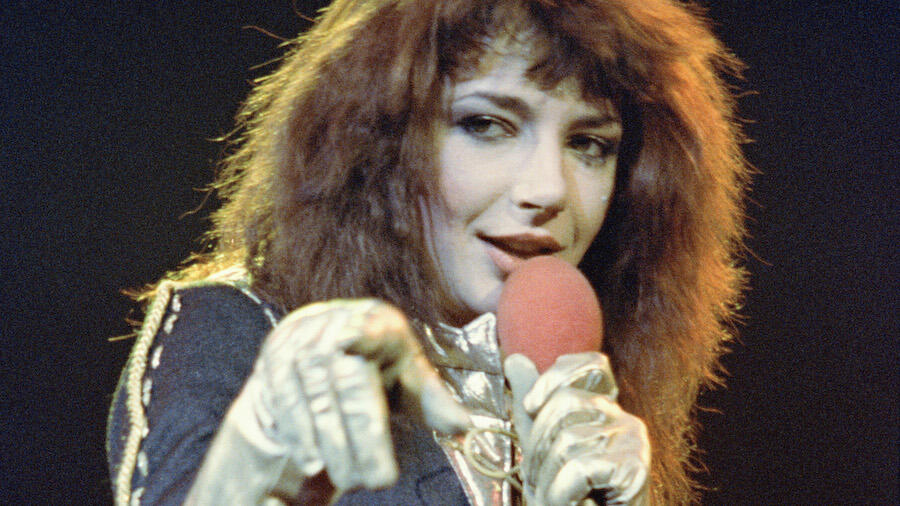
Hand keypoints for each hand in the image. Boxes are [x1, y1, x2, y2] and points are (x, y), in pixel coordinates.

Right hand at [188, 299, 469, 502]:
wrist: (319, 345)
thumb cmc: (374, 364)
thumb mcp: (406, 376)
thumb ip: (433, 401)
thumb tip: (465, 428)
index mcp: (379, 320)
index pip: (371, 327)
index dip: (363, 332)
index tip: (352, 340)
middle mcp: (336, 321)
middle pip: (347, 380)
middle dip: (362, 435)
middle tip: (378, 481)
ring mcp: (301, 338)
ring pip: (314, 394)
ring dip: (331, 442)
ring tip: (349, 478)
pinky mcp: (275, 356)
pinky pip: (285, 399)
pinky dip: (300, 433)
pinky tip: (313, 461)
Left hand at [505, 352, 649, 505]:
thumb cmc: (567, 496)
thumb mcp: (541, 445)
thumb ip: (531, 405)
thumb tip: (514, 359)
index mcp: (604, 408)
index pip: (591, 364)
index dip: (555, 377)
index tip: (530, 406)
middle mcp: (624, 419)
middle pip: (566, 402)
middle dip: (537, 446)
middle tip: (538, 479)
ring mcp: (633, 443)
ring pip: (568, 440)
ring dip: (548, 479)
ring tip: (556, 497)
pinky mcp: (634, 469)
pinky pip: (580, 468)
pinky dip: (562, 493)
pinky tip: (572, 504)